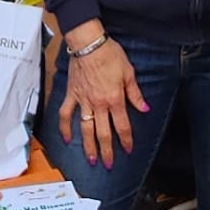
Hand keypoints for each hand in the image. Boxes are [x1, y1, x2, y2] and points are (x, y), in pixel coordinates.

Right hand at [59, 22, 148, 167]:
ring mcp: (83, 101)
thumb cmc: (110, 54)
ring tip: (91, 159)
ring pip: (85, 128)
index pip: (122, 125)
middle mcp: (99, 104)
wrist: (89, 44)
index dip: (126, 140)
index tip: (128, 150)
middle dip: (107, 151)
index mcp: (115, 99)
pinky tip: (67, 139)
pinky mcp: (72, 95)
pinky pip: (66, 114)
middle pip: (103, 133)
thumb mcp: (129, 73)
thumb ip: (135, 93)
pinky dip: (65, 128)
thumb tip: (144, 108)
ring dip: (88, 146)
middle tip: (108, 165)